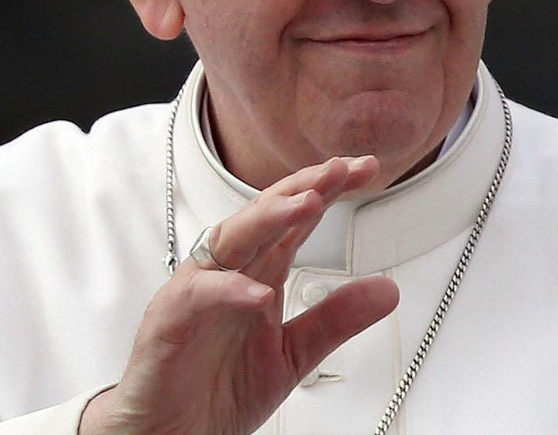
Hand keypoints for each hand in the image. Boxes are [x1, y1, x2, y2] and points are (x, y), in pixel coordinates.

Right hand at [80, 155, 399, 434]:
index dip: (326, 191)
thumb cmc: (217, 390)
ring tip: (307, 204)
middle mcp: (226, 274)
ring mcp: (195, 294)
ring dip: (268, 219)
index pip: (293, 220)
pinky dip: (229, 291)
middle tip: (340, 169)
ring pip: (230, 241)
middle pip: (264, 216)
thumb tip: (388, 289)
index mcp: (256, 274)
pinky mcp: (168, 324)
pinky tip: (261, 292)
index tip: (364, 169)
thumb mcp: (292, 353)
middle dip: (302, 188)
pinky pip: (199, 297)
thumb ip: (334, 319)